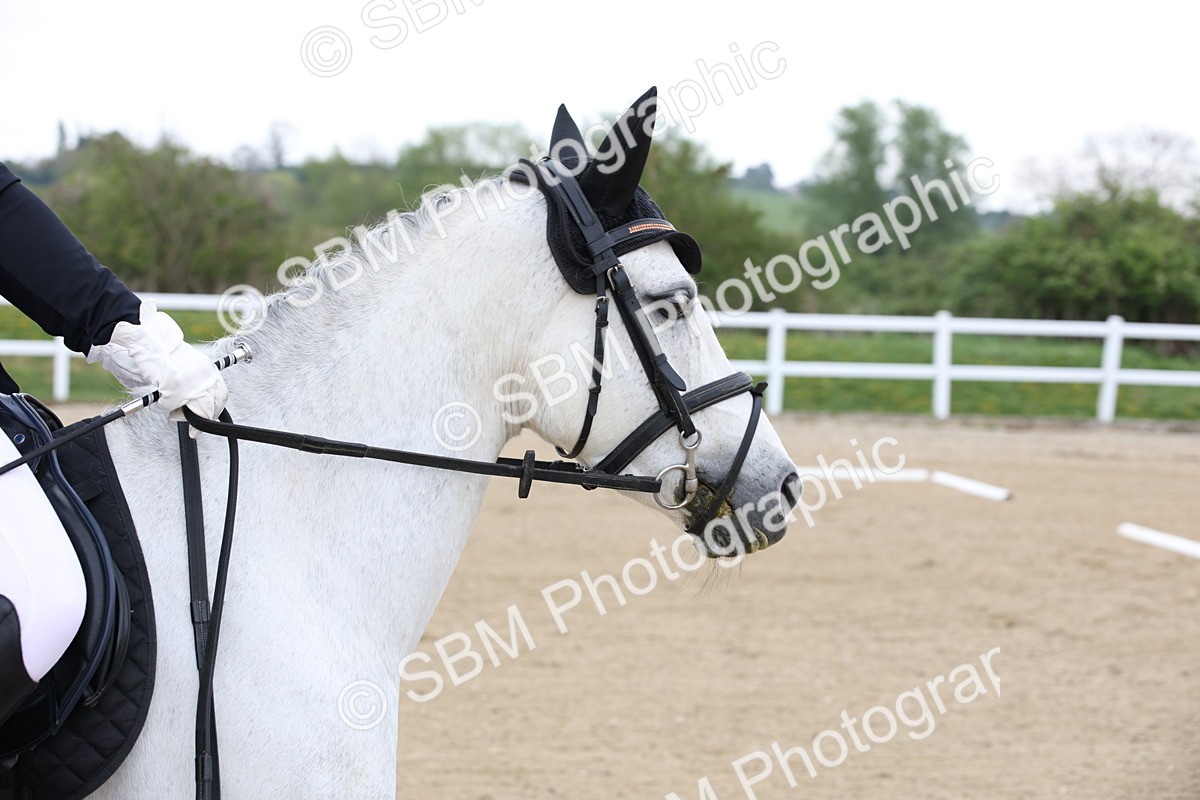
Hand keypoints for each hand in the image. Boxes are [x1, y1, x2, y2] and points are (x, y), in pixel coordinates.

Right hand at [87, 300, 228, 422]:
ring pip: (194, 410)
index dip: (214, 411)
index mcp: (208, 369)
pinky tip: (159, 401)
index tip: (206, 421)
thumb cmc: (161, 351)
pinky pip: (169, 406)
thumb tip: (195, 403)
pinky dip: (162, 407)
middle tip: (192, 428)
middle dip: (201, 419)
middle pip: (211, 407)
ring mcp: (190, 381)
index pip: (221, 396)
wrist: (145, 337)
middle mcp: (204, 375)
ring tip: (170, 408)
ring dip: (180, 414)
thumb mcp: (186, 365)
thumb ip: (194, 382)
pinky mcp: (173, 386)